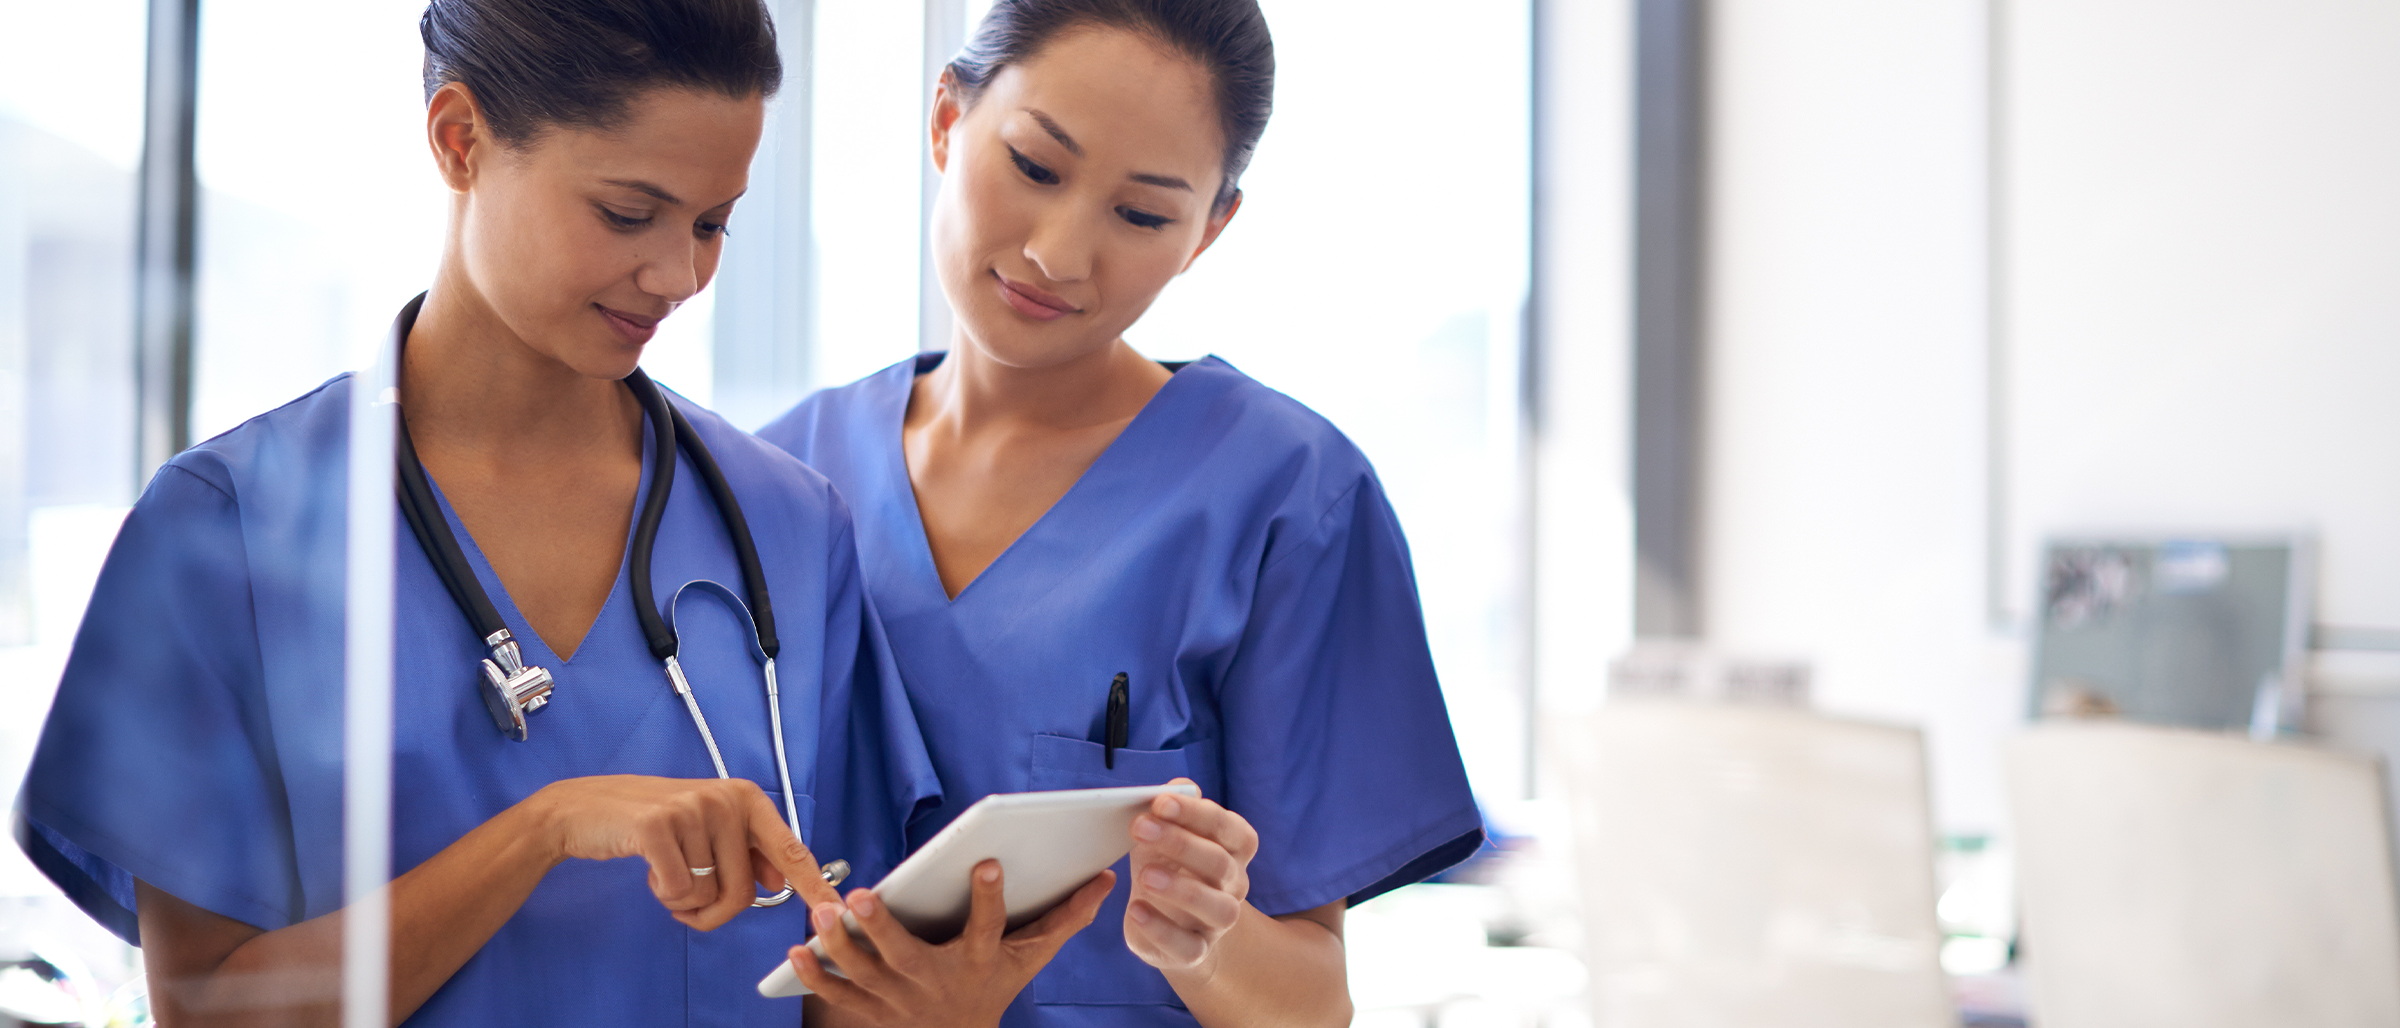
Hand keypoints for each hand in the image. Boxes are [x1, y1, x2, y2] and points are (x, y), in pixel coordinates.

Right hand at [527, 774, 840, 930]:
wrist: (586, 810)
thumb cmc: (652, 824)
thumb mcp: (706, 829)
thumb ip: (745, 850)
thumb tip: (779, 878)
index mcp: (746, 798)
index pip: (790, 850)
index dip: (814, 885)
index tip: (836, 909)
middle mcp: (726, 798)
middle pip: (744, 892)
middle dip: (714, 911)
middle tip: (686, 899)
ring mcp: (692, 809)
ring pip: (709, 895)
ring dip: (684, 901)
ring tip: (665, 871)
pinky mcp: (657, 826)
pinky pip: (679, 891)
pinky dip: (664, 894)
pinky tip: (650, 867)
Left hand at [790, 859, 1112, 1026]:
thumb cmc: (993, 988)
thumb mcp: (1031, 957)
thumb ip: (1065, 917)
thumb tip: (1105, 880)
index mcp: (978, 961)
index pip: (989, 928)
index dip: (990, 898)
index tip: (987, 863)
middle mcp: (937, 982)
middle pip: (907, 955)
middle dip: (882, 927)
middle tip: (862, 896)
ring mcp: (900, 999)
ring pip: (864, 973)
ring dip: (840, 945)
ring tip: (821, 914)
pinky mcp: (871, 1010)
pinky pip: (839, 995)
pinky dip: (816, 976)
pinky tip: (796, 951)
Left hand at [1123, 779, 1257, 973]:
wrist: (1170, 922)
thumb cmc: (1169, 864)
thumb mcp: (1168, 833)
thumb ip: (1173, 809)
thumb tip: (1177, 786)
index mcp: (1233, 850)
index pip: (1230, 828)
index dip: (1198, 814)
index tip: (1160, 802)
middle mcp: (1234, 885)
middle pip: (1221, 863)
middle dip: (1180, 843)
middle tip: (1139, 828)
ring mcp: (1218, 922)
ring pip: (1219, 909)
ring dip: (1182, 889)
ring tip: (1144, 876)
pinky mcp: (1197, 951)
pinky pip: (1189, 947)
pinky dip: (1161, 930)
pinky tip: (1136, 910)